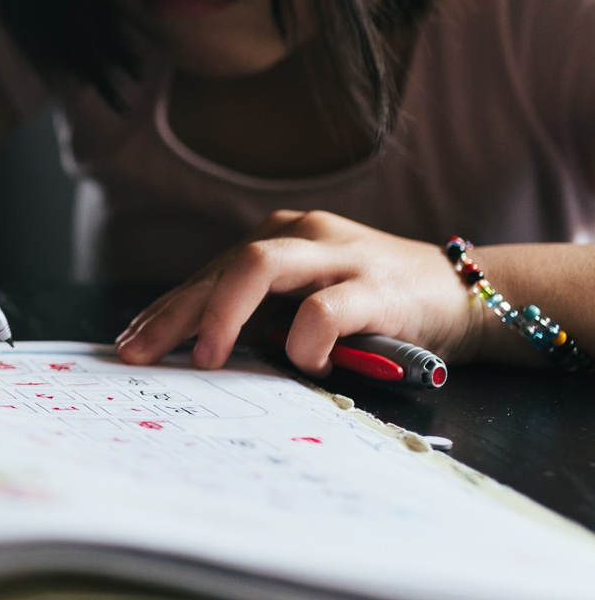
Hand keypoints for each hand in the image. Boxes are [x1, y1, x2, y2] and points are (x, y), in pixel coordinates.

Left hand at [115, 211, 480, 372]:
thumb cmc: (376, 307)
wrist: (467, 294)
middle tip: (140, 354)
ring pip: (260, 267)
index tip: (131, 344)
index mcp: (277, 239)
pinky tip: (305, 364)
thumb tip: (191, 352)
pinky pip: (325, 309)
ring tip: (206, 357)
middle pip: (223, 267)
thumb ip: (261, 319)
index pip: (208, 274)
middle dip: (175, 313)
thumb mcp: (307, 306)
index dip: (166, 310)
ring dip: (223, 314)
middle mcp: (301, 235)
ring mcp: (339, 255)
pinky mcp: (379, 286)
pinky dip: (305, 341)